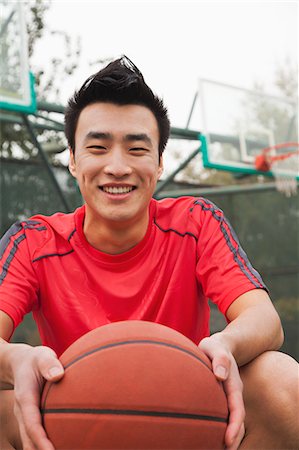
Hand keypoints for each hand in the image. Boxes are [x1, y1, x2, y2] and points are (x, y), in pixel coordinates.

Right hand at [10, 344, 63, 449]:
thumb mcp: (42, 356)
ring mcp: (25, 418)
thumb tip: (58, 375)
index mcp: (25, 399)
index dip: (41, 441)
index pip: (32, 425)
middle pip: (29, 441)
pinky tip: (62, 445)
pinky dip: (45, 445)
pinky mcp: (31, 419)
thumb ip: (49, 364)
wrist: (20, 363)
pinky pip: (36, 436)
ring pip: (31, 442)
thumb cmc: (35, 359)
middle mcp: (23, 412)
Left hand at [199, 334, 244, 449]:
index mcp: (233, 384)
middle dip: (234, 437)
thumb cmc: (214, 347)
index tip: (228, 440)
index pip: (237, 408)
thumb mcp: (215, 347)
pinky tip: (212, 437)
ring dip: (230, 436)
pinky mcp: (223, 398)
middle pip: (237, 419)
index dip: (234, 426)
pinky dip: (223, 428)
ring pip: (232, 420)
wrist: (220, 346)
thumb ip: (219, 358)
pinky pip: (225, 416)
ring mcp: (229, 397)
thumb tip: (220, 375)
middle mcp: (234, 393)